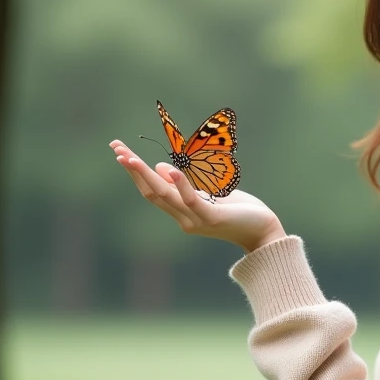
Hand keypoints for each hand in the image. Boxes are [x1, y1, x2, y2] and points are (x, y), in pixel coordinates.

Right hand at [110, 140, 286, 252]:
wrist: (263, 230)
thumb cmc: (239, 210)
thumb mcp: (208, 193)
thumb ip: (186, 184)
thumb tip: (160, 167)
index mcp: (181, 210)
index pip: (151, 189)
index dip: (135, 171)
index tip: (119, 151)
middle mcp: (183, 217)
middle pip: (151, 192)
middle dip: (133, 170)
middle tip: (116, 149)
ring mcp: (196, 219)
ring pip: (165, 196)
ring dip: (146, 176)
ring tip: (130, 158)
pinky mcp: (212, 218)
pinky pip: (192, 200)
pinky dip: (181, 185)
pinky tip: (171, 170)